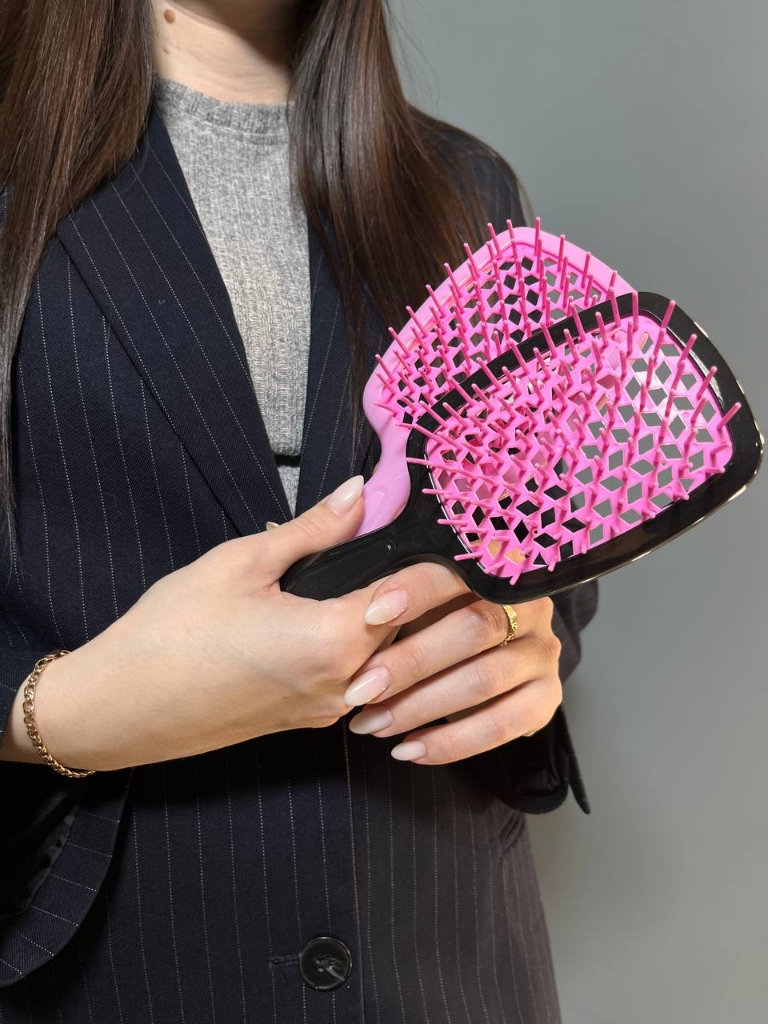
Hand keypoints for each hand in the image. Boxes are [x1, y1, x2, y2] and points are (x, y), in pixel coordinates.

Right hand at [1, 476, 402, 769]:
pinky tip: (325, 616)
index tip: (420, 526)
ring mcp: (328, 711)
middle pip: (408, 627)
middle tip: (388, 540)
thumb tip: (362, 493)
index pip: (413, 592)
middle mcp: (346, 685)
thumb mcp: (242, 562)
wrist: (121, 707)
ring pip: (386, 657)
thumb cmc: (172, 630)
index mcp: (336, 640)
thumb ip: (314, 530)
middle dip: (408, 585)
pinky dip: (358, 646)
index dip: (423, 556)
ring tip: (358, 575)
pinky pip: (356, 678)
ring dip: (384, 618)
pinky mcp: (308, 722)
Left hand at [343, 565, 562, 763]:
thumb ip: (379, 547)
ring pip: (483, 680)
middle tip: (360, 688)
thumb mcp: (398, 578)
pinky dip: (451, 742)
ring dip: (420, 707)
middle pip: (474, 629)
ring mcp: (542, 652)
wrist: (466, 657)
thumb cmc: (420, 611)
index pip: (461, 569)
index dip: (417, 589)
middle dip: (410, 662)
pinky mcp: (544, 696)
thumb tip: (356, 496)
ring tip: (370, 723)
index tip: (370, 614)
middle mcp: (530, 604)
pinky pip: (502, 725)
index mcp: (496, 564)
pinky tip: (408, 749)